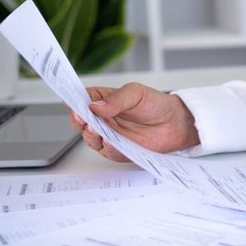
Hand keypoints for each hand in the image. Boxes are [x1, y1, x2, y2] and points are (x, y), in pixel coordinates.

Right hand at [69, 83, 199, 162]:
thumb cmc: (156, 104)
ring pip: (91, 138)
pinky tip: (110, 141)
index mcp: (103, 100)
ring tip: (95, 129)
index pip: (82, 100)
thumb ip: (116, 100)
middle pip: (81, 121)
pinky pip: (108, 151)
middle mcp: (103, 119)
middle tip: (81, 118)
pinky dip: (107, 148)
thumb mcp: (136, 93)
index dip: (73, 101)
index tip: (69, 101)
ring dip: (91, 135)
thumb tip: (94, 105)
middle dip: (78, 120)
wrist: (176, 123)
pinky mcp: (119, 150)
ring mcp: (110, 135)